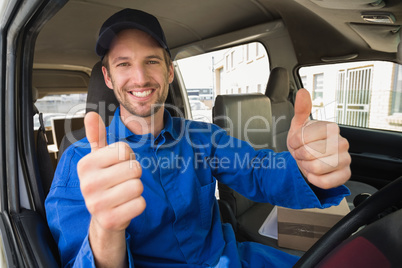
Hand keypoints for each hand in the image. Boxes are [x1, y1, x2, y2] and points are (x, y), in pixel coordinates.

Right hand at [77, 112, 144, 266]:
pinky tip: (125, 206)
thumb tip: (90, 114)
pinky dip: (138, 204)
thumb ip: (97, 136)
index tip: (118, 165)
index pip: (124, 150)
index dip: (128, 156)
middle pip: (134, 168)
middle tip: (122, 181)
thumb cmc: (104, 181)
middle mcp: (87, 184)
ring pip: (138, 186)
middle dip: (134, 174)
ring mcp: (96, 204)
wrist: (103, 215)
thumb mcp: (99, 158)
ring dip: (136, 189)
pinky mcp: (110, 220)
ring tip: (123, 193)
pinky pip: (140, 204)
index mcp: (85, 164)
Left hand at [287, 89, 350, 188]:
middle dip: (299, 155)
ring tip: (307, 162)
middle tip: (301, 154)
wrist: (309, 159)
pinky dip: (314, 179)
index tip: (295, 143)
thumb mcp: (299, 125)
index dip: (294, 143)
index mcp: (331, 128)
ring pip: (316, 168)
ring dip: (305, 167)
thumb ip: (301, 109)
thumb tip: (303, 92)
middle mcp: (342, 142)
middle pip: (310, 153)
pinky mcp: (345, 175)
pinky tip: (313, 173)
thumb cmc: (304, 142)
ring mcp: (346, 159)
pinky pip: (325, 182)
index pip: (305, 138)